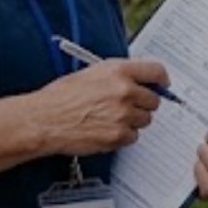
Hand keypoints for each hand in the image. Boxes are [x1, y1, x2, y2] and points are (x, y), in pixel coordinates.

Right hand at [38, 58, 169, 154]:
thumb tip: (139, 81)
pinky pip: (133, 137)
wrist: (45, 119)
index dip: (161, 80)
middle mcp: (124, 91)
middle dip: (143, 104)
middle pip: (154, 100)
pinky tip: (105, 130)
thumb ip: (119, 75)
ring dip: (133, 121)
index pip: (156, 71)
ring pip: (144, 120)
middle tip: (126, 107)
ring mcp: (123, 114)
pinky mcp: (118, 135)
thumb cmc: (61, 97)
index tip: (162, 85)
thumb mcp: (91, 73)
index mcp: (118, 71)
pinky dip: (123, 136)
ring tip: (109, 118)